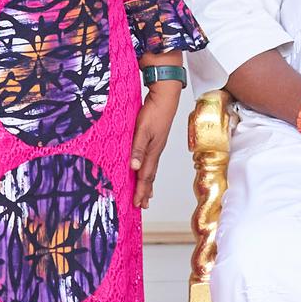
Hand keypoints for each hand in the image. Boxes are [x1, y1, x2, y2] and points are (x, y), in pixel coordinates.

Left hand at [131, 81, 180, 208]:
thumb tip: (134, 168)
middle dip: (146, 191)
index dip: (141, 190)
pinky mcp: (155, 139)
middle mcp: (156, 151)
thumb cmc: (154, 112)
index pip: (146, 176)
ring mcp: (156, 145)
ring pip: (151, 168)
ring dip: (148, 182)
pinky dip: (147, 169)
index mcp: (152, 151)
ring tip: (147, 193)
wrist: (166, 96)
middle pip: (150, 175)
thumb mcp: (142, 130)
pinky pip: (150, 160)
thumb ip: (138, 148)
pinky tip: (144, 167)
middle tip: (142, 205)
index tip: (137, 204)